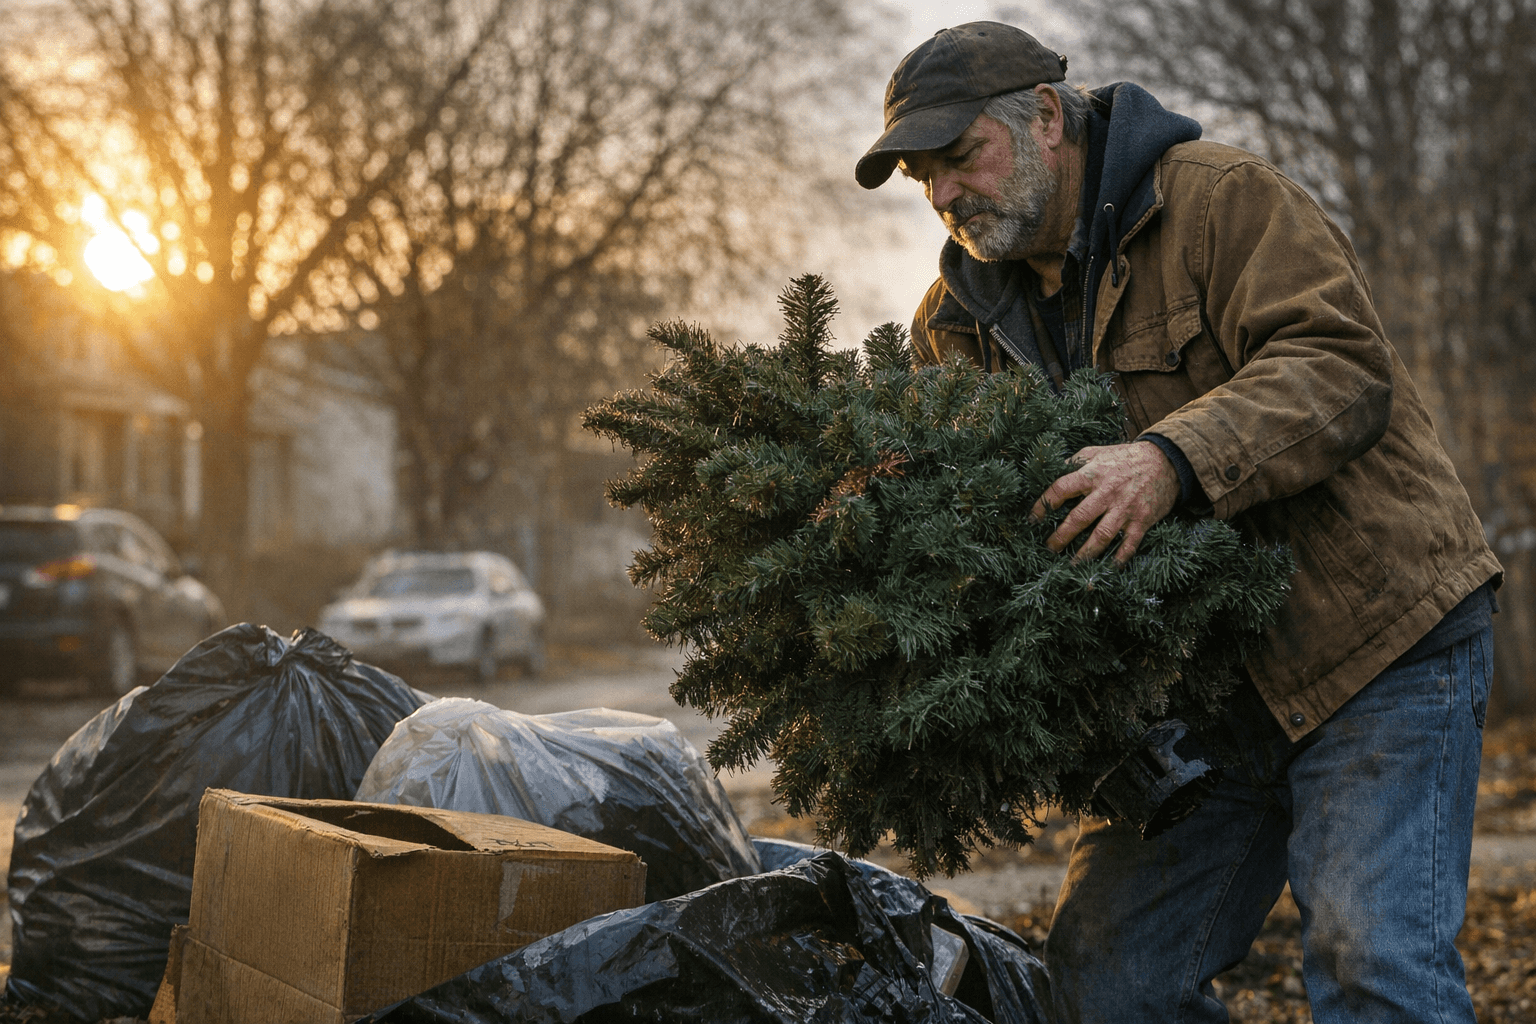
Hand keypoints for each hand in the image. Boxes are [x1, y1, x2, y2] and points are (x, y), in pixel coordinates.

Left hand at [1029, 441, 1180, 562]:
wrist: (1165, 460)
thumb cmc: (1126, 457)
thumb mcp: (1097, 451)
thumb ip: (1075, 462)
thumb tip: (1052, 471)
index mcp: (1093, 474)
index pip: (1061, 489)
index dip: (1044, 504)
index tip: (1033, 519)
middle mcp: (1107, 493)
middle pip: (1079, 518)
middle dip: (1061, 536)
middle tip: (1050, 548)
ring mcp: (1125, 508)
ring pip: (1102, 535)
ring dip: (1085, 553)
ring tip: (1072, 564)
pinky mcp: (1142, 520)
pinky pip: (1129, 544)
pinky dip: (1119, 558)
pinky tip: (1109, 568)